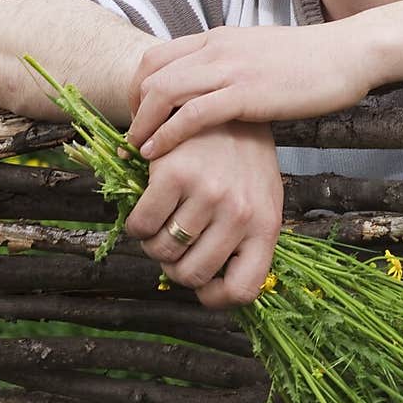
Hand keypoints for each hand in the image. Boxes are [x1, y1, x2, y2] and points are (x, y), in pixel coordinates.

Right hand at [123, 121, 282, 307]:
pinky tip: (145, 209)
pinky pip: (141, 226)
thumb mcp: (259, 200)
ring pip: (162, 252)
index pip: (244, 290)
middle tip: (173, 246)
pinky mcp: (174, 175)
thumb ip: (245, 241)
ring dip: (153, 245)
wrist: (223, 104)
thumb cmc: (242, 160)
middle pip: (192, 275)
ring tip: (160, 224)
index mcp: (266, 225)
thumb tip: (214, 288)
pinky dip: (136, 226)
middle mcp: (240, 213)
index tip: (202, 284)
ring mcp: (208, 194)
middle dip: (174, 267)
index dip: (215, 297)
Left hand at [126, 24, 373, 159]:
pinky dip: (166, 134)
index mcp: (218, 38)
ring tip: (135, 149)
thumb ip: (232, 66)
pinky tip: (156, 153)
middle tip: (130, 136)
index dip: (136, 87)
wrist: (349, 54)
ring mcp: (230, 69)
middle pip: (150, 72)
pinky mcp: (246, 94)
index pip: (156, 56)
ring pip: (163, 90)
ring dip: (142, 123)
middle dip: (131, 106)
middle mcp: (217, 48)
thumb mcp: (260, 54)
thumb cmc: (312, 61)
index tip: (136, 116)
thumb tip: (217, 88)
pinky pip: (191, 113)